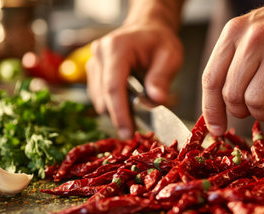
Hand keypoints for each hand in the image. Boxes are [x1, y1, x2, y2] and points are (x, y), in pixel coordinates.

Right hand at [87, 22, 182, 138]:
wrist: (148, 29)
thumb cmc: (160, 41)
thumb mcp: (170, 56)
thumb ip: (161, 78)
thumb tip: (156, 100)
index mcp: (117, 48)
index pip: (113, 87)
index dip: (119, 113)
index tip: (128, 133)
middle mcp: (99, 54)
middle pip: (103, 95)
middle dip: (118, 116)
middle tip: (135, 132)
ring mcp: (93, 63)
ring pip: (99, 98)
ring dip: (116, 111)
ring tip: (136, 116)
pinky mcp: (93, 72)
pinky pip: (99, 96)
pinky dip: (113, 105)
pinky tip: (128, 106)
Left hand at [202, 0, 263, 135]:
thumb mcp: (253, 31)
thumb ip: (234, 61)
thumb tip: (218, 107)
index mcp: (236, 31)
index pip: (212, 79)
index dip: (211, 110)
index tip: (216, 129)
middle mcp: (256, 39)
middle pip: (232, 96)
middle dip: (241, 111)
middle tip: (255, 106)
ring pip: (256, 103)